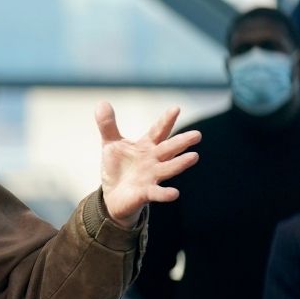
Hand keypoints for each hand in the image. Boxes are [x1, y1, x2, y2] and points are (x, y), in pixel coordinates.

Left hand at [97, 103, 200, 226]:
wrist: (114, 195)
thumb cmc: (118, 168)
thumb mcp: (111, 144)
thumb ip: (108, 125)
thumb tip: (102, 102)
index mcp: (146, 147)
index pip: (158, 131)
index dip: (166, 121)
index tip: (176, 108)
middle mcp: (153, 161)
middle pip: (169, 149)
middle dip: (182, 142)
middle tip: (197, 134)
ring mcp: (151, 177)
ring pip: (168, 169)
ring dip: (180, 163)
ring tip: (194, 157)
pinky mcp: (146, 193)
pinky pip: (157, 193)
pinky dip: (165, 194)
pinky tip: (174, 193)